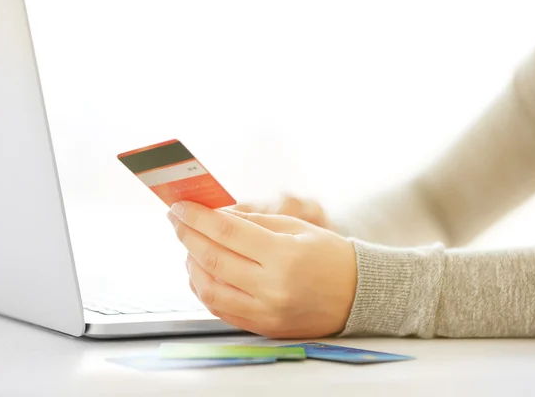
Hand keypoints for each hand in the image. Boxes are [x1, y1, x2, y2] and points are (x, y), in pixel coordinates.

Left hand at [167, 201, 356, 338]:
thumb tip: (215, 216)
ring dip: (191, 264)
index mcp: (284, 256)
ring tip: (189, 245)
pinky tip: (200, 271)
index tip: (179, 207)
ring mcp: (266, 311)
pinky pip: (220, 308)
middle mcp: (272, 287)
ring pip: (209, 288)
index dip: (198, 218)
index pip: (227, 233)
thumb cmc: (330, 255)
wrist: (358, 295)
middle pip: (213, 259)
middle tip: (176, 220)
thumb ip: (253, 222)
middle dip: (187, 235)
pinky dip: (203, 288)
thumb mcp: (296, 227)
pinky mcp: (263, 327)